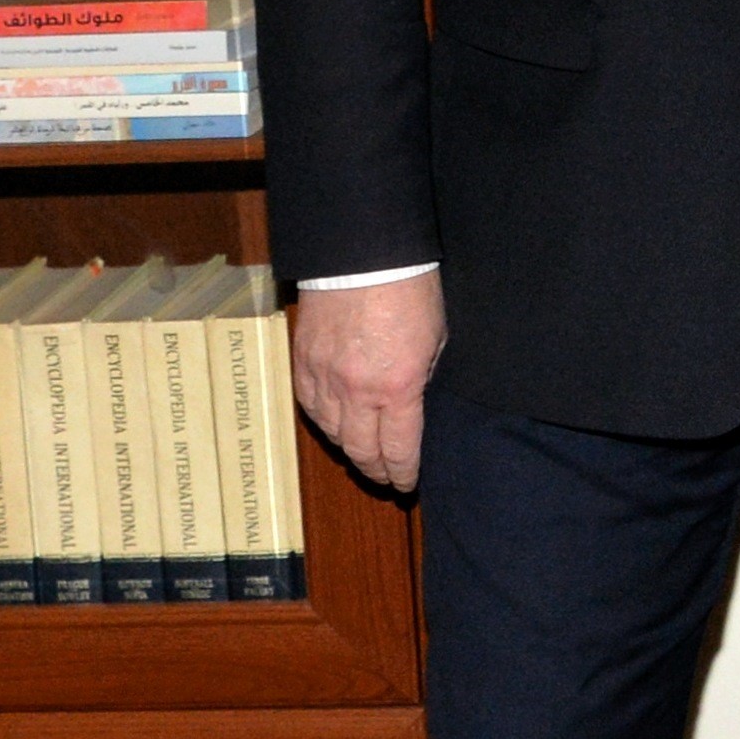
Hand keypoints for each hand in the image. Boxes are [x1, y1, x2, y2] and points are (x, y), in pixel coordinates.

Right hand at [291, 271, 445, 491]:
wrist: (363, 255)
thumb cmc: (412, 290)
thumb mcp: (437, 337)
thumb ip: (424, 376)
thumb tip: (415, 402)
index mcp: (398, 387)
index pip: (399, 448)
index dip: (403, 471)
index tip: (407, 483)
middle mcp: (357, 392)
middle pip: (362, 449)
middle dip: (377, 470)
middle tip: (386, 478)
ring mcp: (325, 379)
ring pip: (334, 432)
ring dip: (350, 449)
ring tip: (363, 457)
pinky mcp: (302, 364)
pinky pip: (310, 407)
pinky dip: (324, 423)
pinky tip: (335, 427)